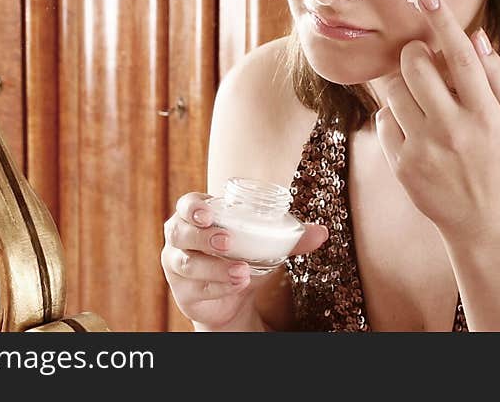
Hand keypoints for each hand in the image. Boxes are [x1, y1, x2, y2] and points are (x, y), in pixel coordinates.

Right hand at [162, 191, 327, 330]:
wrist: (233, 295)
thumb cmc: (242, 255)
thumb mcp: (264, 244)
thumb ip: (291, 238)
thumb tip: (322, 232)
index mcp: (197, 216)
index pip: (186, 204)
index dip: (193, 207)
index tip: (208, 212)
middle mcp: (181, 238)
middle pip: (179, 231)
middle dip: (202, 235)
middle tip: (227, 241)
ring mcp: (177, 265)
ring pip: (186, 263)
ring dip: (215, 267)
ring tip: (242, 271)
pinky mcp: (182, 292)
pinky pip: (195, 288)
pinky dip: (218, 286)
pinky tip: (237, 284)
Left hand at [375, 0, 499, 240]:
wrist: (483, 221)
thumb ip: (496, 77)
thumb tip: (476, 36)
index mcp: (485, 114)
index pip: (459, 56)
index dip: (441, 20)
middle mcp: (453, 130)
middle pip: (415, 66)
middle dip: (413, 52)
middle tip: (420, 58)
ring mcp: (424, 149)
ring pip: (393, 90)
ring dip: (401, 83)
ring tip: (419, 97)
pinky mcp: (402, 165)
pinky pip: (384, 120)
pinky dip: (394, 115)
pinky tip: (413, 128)